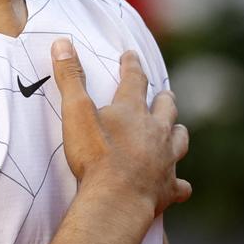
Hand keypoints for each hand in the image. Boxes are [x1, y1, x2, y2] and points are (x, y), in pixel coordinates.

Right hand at [51, 38, 190, 216]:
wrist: (116, 200)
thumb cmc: (94, 157)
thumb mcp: (76, 112)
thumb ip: (70, 78)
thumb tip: (62, 42)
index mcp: (133, 111)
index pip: (134, 79)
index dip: (131, 65)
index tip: (131, 55)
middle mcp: (155, 131)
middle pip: (165, 108)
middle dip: (164, 99)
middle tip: (164, 94)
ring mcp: (166, 159)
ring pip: (179, 139)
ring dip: (177, 133)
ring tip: (176, 130)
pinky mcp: (168, 188)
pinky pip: (180, 186)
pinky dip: (180, 185)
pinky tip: (180, 187)